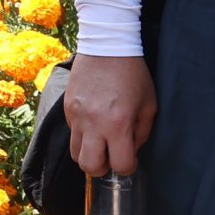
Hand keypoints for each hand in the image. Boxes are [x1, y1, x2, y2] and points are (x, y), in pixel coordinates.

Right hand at [62, 53, 155, 177]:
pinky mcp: (67, 108)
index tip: (130, 158)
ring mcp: (76, 115)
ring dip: (89, 153)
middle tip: (111, 156)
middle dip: (102, 168)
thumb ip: (141, 133)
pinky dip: (82, 134)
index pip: (120, 165)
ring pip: (75, 153)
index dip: (128, 167)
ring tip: (100, 142)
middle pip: (89, 167)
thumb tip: (131, 151)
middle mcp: (93, 123)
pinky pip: (72, 133)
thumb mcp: (148, 105)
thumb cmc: (133, 74)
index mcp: (118, 123)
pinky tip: (93, 121)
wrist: (106, 45)